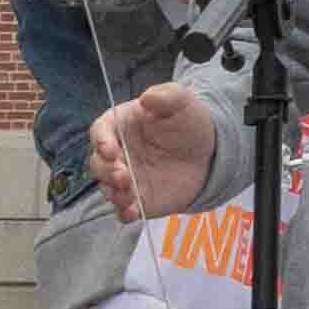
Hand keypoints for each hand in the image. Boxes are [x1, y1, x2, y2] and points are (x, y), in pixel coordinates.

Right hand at [92, 82, 220, 222]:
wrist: (209, 152)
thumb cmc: (188, 121)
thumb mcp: (181, 101)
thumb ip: (165, 95)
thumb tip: (147, 98)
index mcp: (120, 125)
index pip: (99, 132)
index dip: (101, 141)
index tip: (111, 149)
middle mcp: (117, 153)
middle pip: (98, 163)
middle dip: (107, 171)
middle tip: (124, 175)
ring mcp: (125, 178)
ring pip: (107, 188)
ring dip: (114, 193)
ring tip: (129, 195)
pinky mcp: (137, 198)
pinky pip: (122, 210)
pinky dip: (124, 213)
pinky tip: (133, 213)